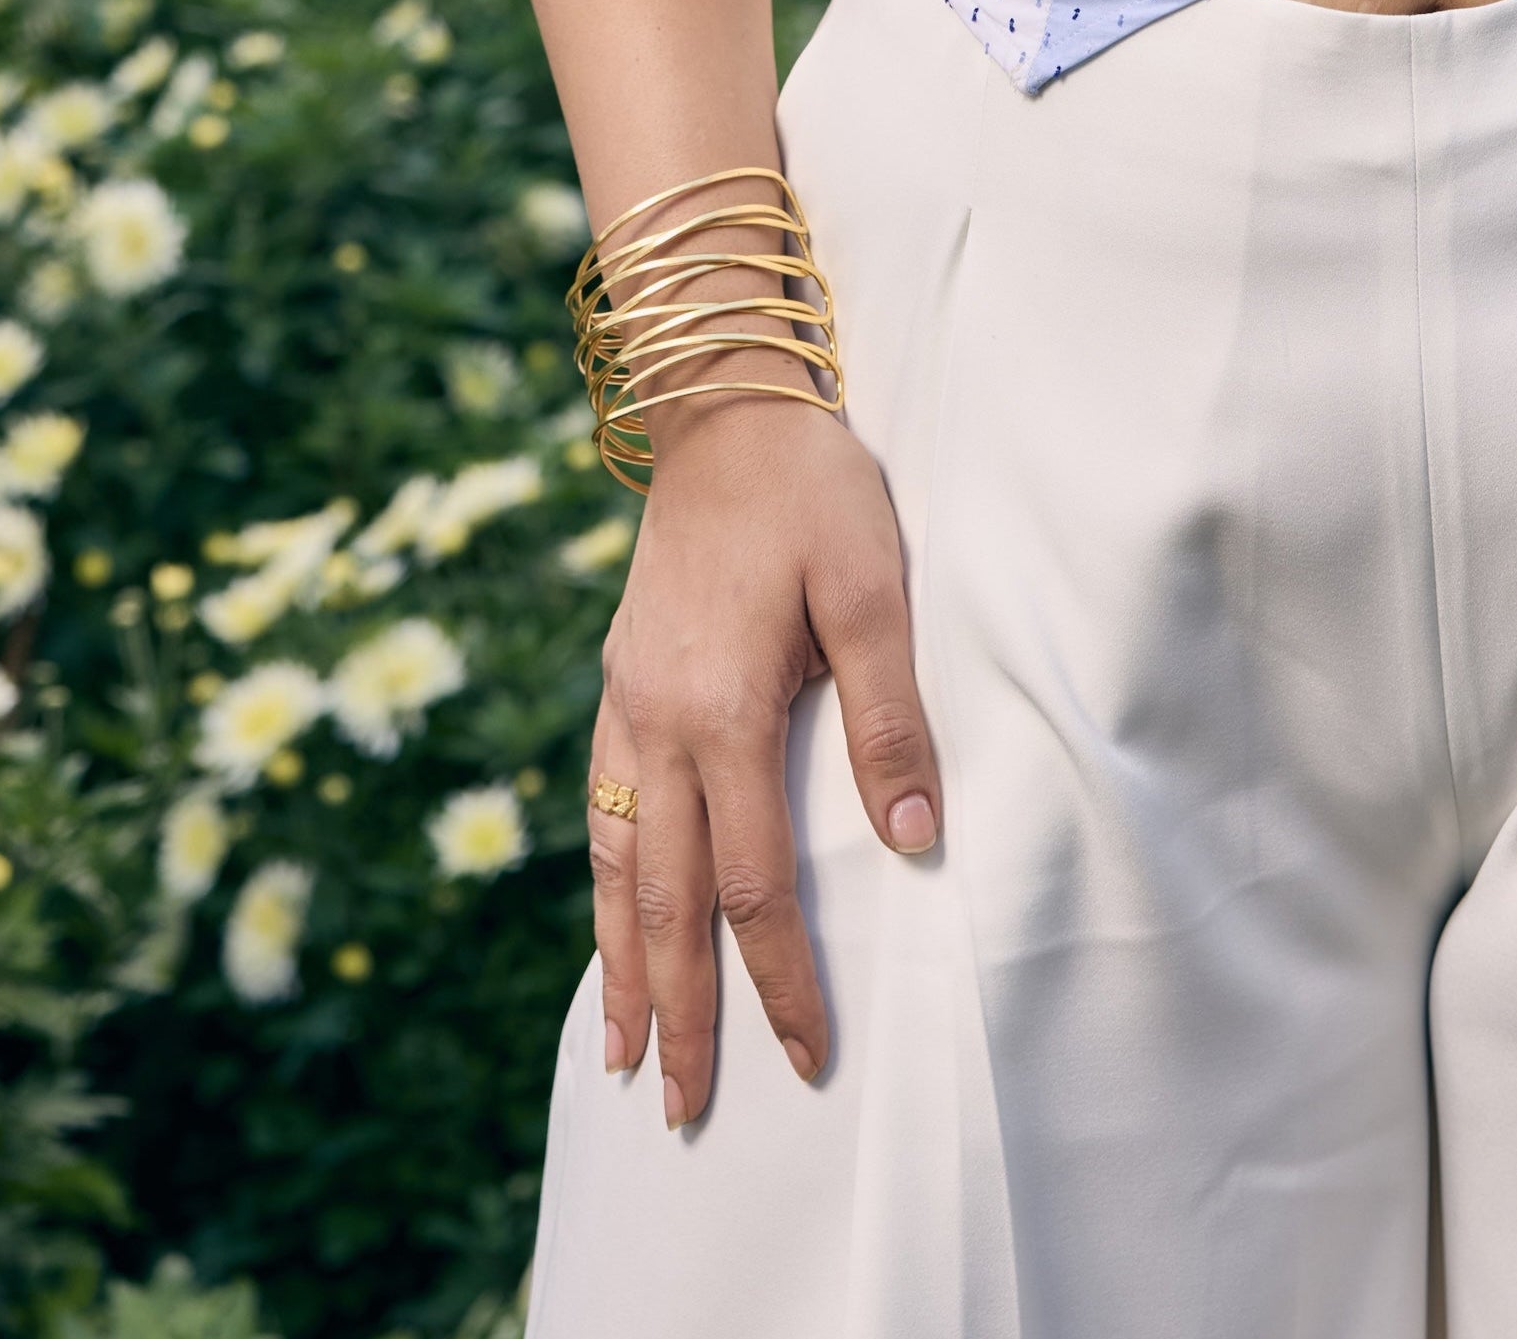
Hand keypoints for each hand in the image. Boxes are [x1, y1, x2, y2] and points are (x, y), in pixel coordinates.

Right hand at [588, 398, 939, 1123]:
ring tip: (622, 1054)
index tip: (805, 1058)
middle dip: (681, 1012)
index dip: (781, 979)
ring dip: (622, 966)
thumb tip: (915, 845)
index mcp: (720, 712)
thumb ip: (889, 717)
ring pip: (616, 867)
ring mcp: (625, 706)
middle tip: (685, 1110)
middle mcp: (656, 725)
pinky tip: (613, 922)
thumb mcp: (871, 589)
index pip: (754, 886)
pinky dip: (604, 887)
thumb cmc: (812, 493)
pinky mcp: (618, 683)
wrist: (723, 404)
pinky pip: (601, 812)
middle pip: (666, 902)